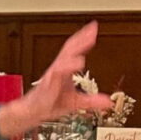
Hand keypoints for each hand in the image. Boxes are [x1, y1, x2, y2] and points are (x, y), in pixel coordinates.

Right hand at [0, 21, 111, 138]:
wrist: (33, 111)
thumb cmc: (50, 103)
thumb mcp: (75, 102)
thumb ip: (91, 101)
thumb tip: (107, 102)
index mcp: (64, 69)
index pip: (74, 50)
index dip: (83, 38)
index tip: (93, 28)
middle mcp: (58, 68)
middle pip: (70, 48)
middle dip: (81, 38)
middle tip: (92, 28)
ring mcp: (53, 74)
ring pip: (65, 56)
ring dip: (76, 48)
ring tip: (87, 40)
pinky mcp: (50, 82)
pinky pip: (59, 71)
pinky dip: (68, 65)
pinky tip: (78, 61)